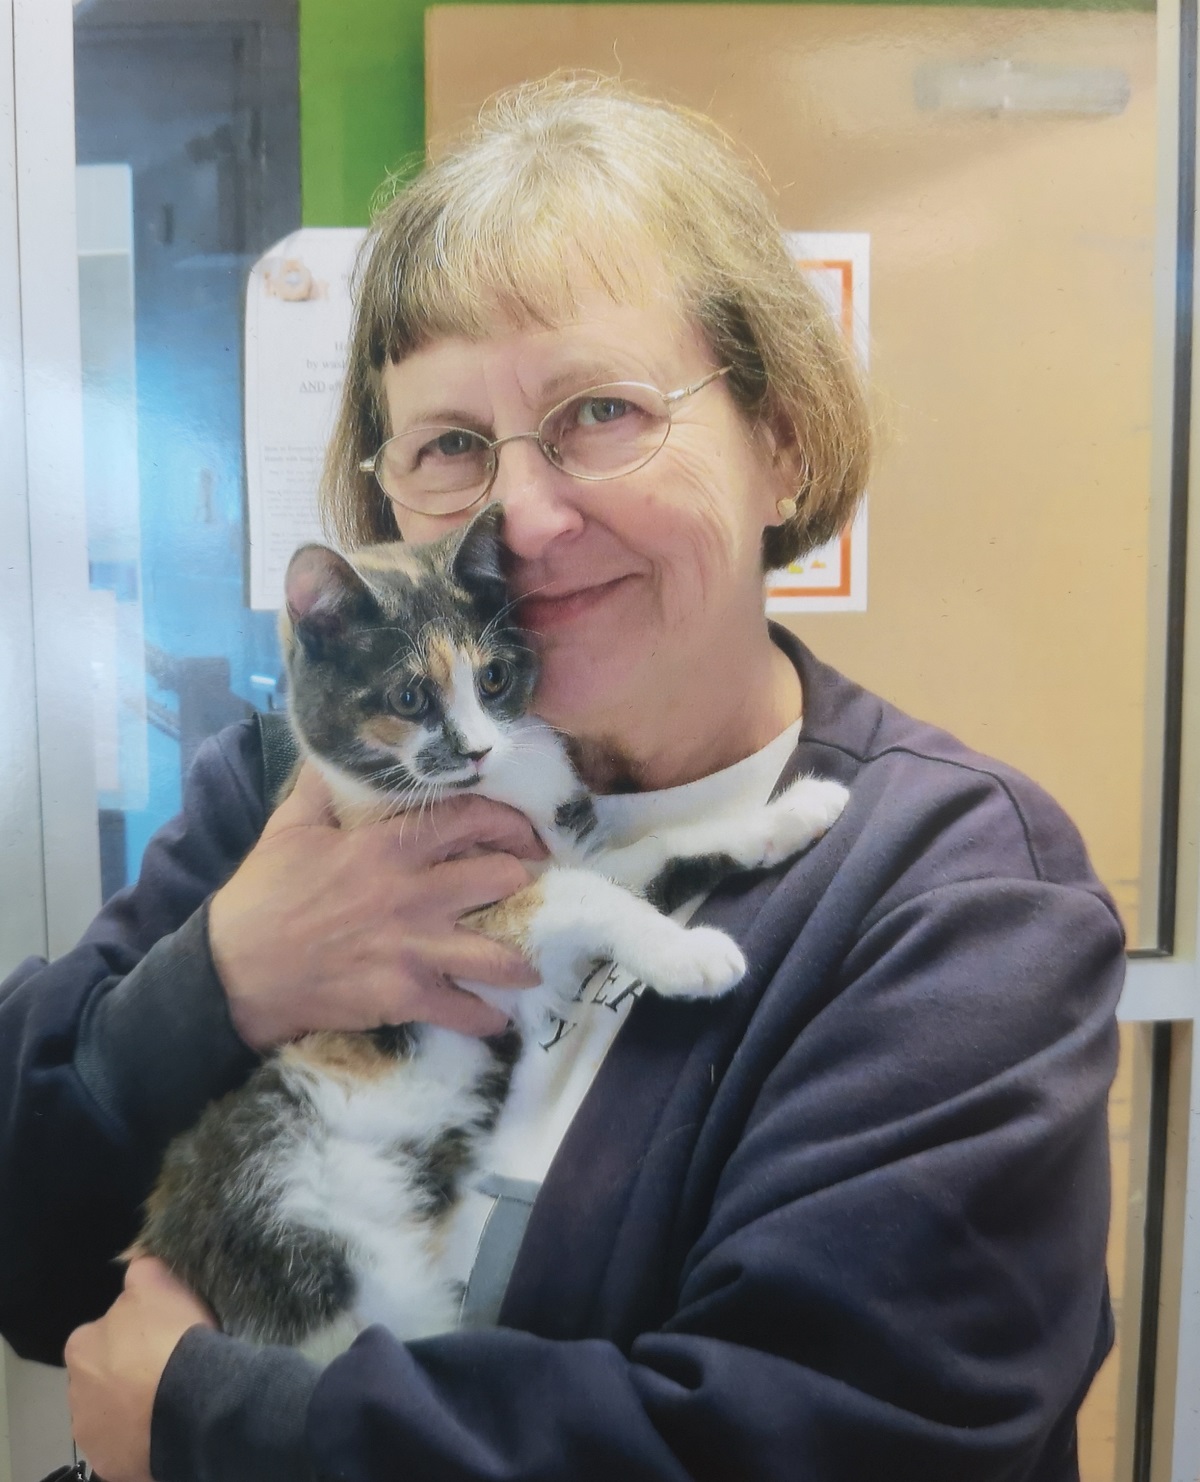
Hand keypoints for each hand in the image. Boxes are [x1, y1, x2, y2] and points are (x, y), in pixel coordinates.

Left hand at [65, 1258, 214, 1481]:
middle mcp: (75, 1391)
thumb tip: (135, 1261)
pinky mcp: (109, 1463)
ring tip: (169, 1400)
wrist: (191, 1401)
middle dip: (126, 1374)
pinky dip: (141, 1439)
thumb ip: (142, 1270)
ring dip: (131, 1408)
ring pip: (111, 1414)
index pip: (103, 1335)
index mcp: (82, 1346)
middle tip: (165, 1369)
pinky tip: (166, 1427)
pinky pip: (125, 1446)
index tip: (159, 1338)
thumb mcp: (159, 1282)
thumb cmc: (172, 1337)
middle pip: (103, 1376)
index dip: (133, 1335)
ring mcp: (91, 1432)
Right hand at [208, 763, 546, 1048]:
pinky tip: (496, 1020)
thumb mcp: (289, 827)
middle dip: (522, 881)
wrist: (233, 971)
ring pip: (497, 954)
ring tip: (532, 966)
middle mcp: (413, 893)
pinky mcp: (404, 996)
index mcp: (389, 847)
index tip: (525, 832)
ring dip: (521, 962)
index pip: (470, 818)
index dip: (509, 821)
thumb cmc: (263, 895)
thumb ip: (322, 787)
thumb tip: (337, 748)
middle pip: (501, 878)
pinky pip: (464, 1011)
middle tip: (530, 889)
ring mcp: (414, 948)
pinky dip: (485, 1019)